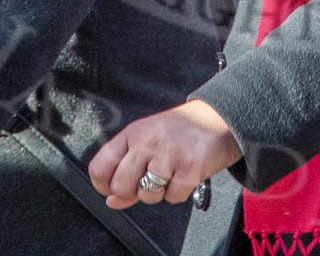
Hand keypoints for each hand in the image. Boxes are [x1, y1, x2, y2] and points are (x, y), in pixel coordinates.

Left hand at [89, 100, 242, 209]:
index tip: (111, 190)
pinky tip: (184, 174)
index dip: (103, 186)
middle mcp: (147, 142)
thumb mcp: (148, 141)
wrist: (219, 118)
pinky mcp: (189, 169)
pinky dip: (179, 192)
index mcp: (132, 134)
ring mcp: (168, 155)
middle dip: (132, 193)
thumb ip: (127, 170)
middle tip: (147, 182)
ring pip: (147, 196)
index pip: (100, 167)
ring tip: (170, 174)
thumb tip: (112, 201)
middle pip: (121, 186)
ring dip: (158, 193)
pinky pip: (173, 197)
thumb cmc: (180, 131)